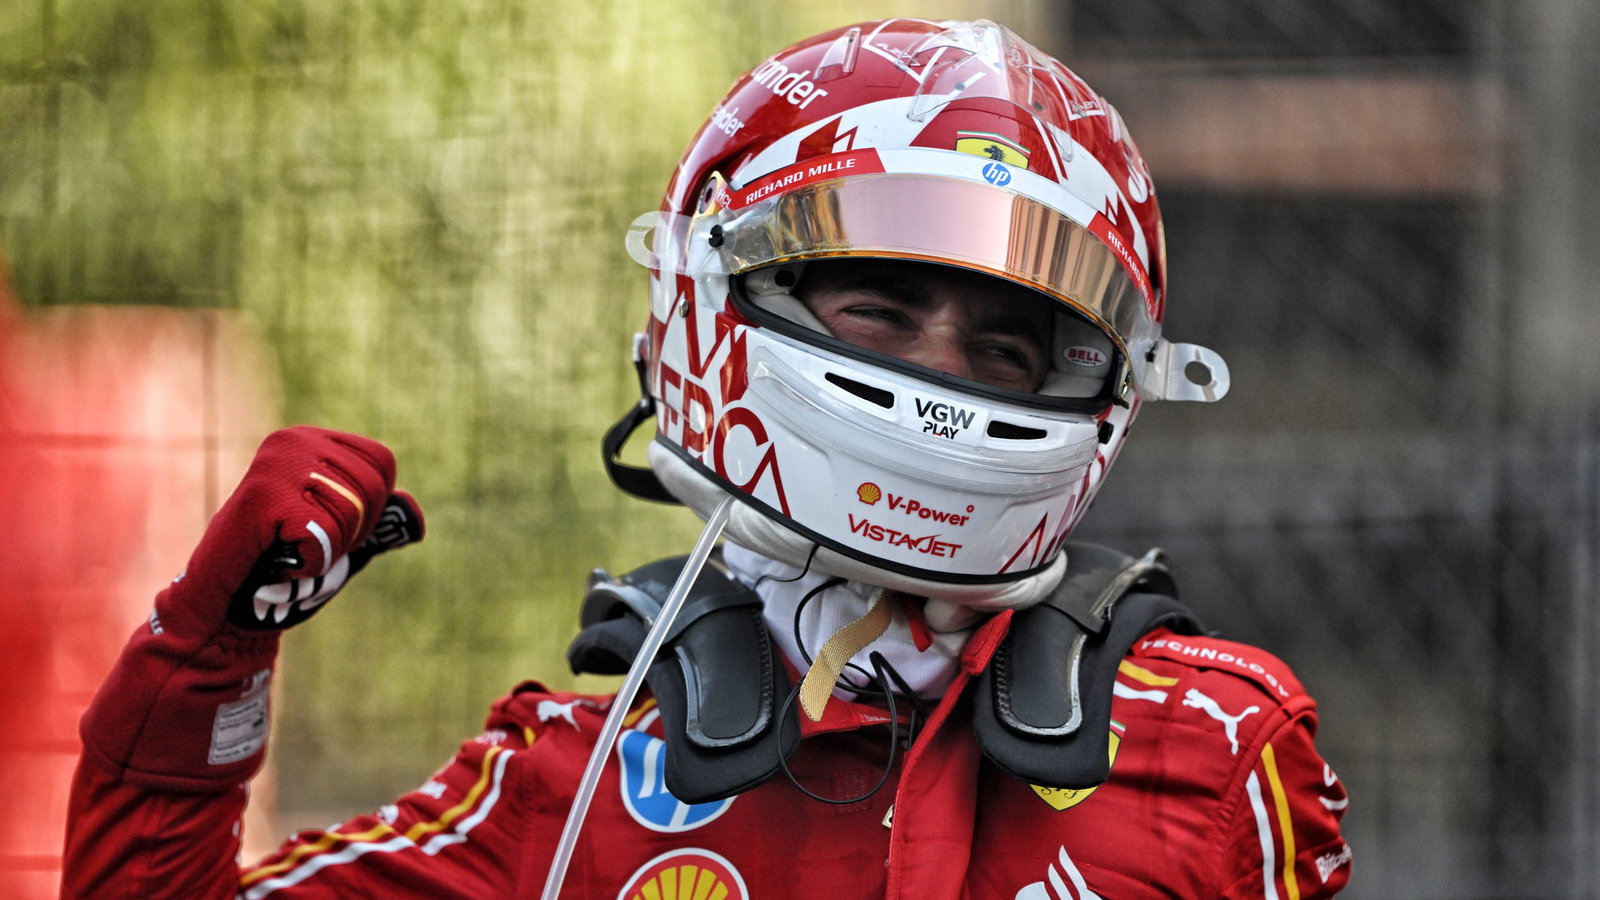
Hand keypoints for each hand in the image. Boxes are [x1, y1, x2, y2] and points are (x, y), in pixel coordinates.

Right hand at [165, 426, 424, 635]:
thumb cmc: (280, 566)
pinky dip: (307, 562)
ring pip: (349, 513)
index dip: (370, 509)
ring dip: (325, 550)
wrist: (224, 602)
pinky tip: (275, 561)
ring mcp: (275, 464)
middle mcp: (294, 440)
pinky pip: (322, 536)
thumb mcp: (340, 538)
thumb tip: (415, 518)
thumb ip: (377, 523)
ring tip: (285, 549)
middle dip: (348, 533)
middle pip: (371, 488)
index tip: (325, 526)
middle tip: (301, 542)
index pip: (382, 463)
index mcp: (313, 439)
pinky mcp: (262, 495)